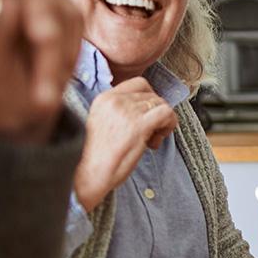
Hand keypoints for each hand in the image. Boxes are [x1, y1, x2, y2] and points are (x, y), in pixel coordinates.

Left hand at [0, 0, 81, 143]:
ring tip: (42, 91)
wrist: (15, 114)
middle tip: (44, 43)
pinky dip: (67, 57)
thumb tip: (3, 0)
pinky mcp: (67, 19)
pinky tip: (51, 79)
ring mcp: (40, 5)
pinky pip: (76, 27)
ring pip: (58, 10)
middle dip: (40, 15)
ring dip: (55, 52)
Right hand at [73, 78, 177, 211]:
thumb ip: (122, 112)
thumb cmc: (97, 157)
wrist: (88, 174)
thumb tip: (148, 109)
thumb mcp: (104, 123)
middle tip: (150, 135)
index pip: (138, 83)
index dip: (150, 98)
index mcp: (104, 98)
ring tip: (151, 141)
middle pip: (152, 95)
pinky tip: (156, 141)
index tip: (148, 117)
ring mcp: (126, 111)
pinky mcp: (138, 125)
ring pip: (161, 104)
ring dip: (163, 123)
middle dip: (156, 114)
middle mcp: (114, 100)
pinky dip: (169, 125)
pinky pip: (167, 113)